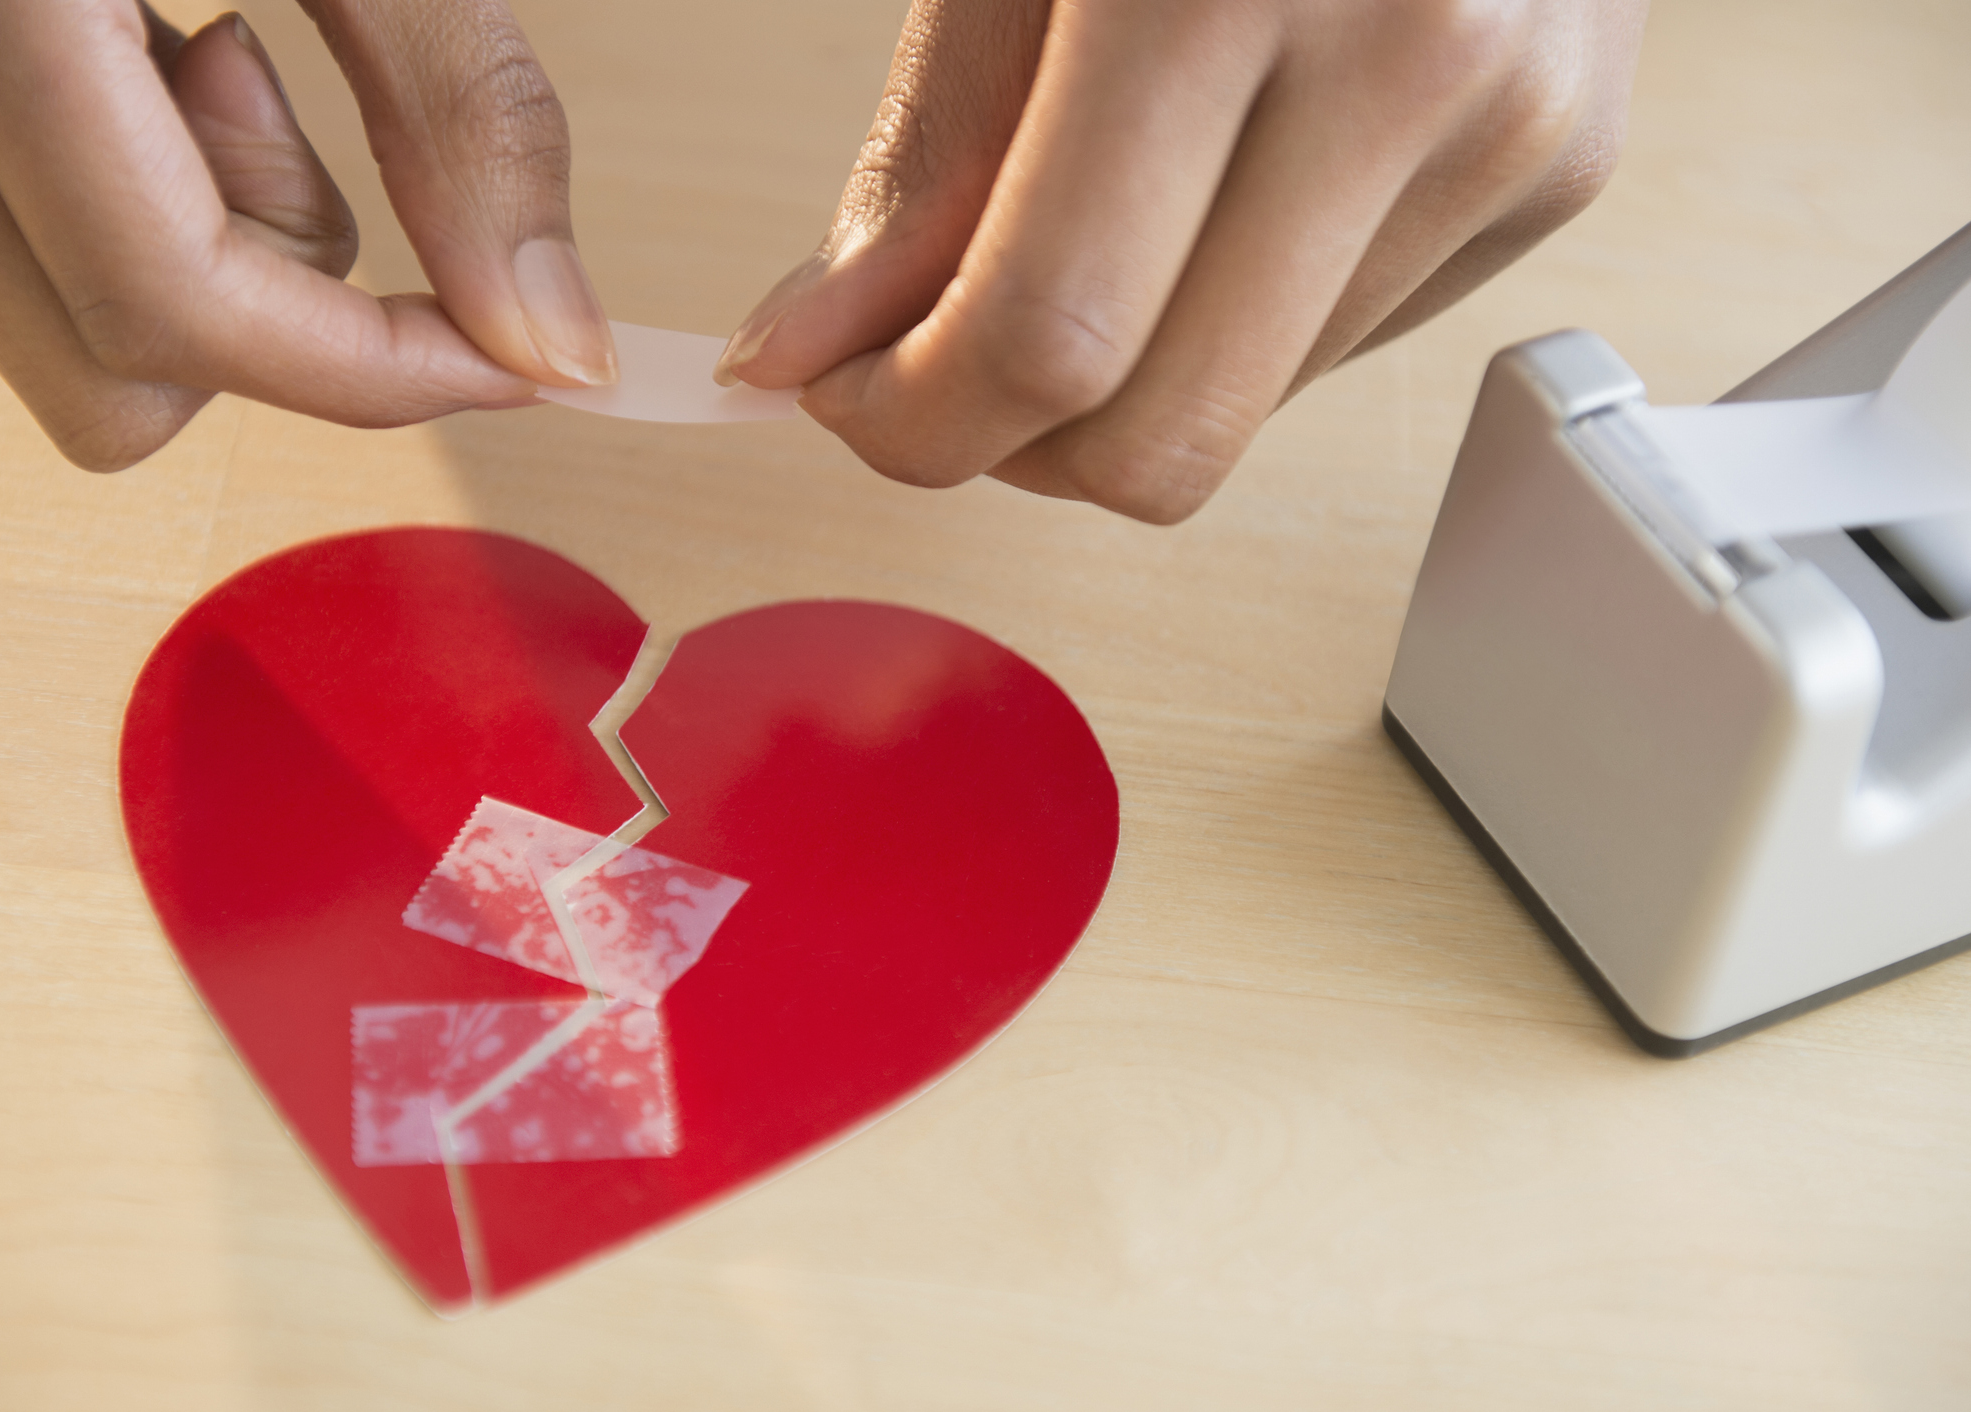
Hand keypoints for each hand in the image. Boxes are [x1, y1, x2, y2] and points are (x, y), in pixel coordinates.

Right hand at [0, 1, 615, 469]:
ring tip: (220, 27)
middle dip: (269, 312)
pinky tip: (144, 25)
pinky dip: (126, 182)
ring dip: (197, 238)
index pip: (172, 307)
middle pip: (105, 372)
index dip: (371, 371)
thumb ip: (455, 101)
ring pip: (57, 316)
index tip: (511, 352)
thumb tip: (548, 329)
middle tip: (303, 111)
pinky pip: (18, 225)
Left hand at [714, 0, 1647, 522]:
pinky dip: (1238, 318)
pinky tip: (1220, 188)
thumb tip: (821, 350)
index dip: (919, 420)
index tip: (853, 401)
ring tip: (1095, 222)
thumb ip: (932, 147)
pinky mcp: (1561, 164)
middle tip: (940, 369)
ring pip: (1250, 412)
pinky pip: (1343, 345)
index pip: (1053, 335)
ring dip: (1130, 378)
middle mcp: (1412, 57)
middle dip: (1014, 448)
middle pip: (1167, 438)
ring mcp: (1514, 122)